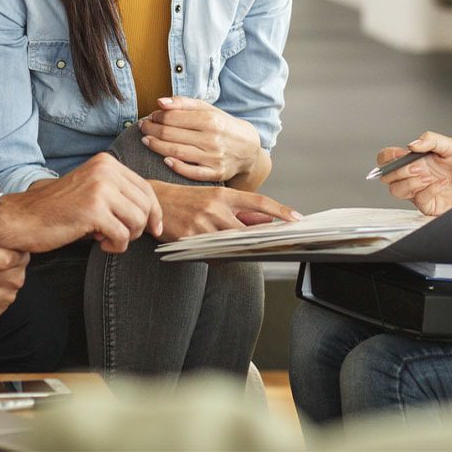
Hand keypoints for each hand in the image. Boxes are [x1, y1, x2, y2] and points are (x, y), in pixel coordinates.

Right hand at [0, 152, 162, 253]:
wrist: (23, 218)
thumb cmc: (58, 209)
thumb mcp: (92, 190)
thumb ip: (118, 193)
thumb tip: (152, 212)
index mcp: (107, 163)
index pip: (146, 187)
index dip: (154, 211)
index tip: (155, 228)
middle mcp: (106, 170)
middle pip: (146, 204)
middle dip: (140, 227)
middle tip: (121, 236)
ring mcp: (100, 188)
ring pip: (138, 220)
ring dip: (127, 237)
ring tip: (106, 238)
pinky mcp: (93, 210)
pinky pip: (122, 235)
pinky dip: (116, 246)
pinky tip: (99, 243)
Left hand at [139, 97, 261, 182]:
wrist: (248, 149)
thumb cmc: (223, 126)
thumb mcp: (208, 109)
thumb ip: (184, 103)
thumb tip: (160, 102)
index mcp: (210, 119)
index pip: (174, 117)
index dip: (157, 116)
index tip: (150, 116)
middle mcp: (212, 138)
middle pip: (172, 134)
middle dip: (152, 130)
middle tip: (143, 128)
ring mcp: (214, 158)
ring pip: (177, 152)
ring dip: (157, 146)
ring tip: (146, 140)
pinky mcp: (215, 174)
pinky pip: (191, 172)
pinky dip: (176, 166)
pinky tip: (164, 159)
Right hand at [151, 181, 301, 241]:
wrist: (155, 200)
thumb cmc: (188, 199)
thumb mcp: (215, 198)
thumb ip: (241, 211)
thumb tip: (267, 221)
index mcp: (224, 194)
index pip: (258, 201)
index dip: (280, 210)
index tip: (296, 218)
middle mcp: (215, 207)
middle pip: (247, 230)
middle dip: (261, 240)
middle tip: (275, 246)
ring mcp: (202, 224)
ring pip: (231, 245)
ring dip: (238, 250)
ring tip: (240, 249)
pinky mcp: (189, 239)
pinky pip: (212, 255)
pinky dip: (218, 257)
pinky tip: (215, 253)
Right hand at [378, 132, 451, 216]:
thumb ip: (431, 139)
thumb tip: (412, 143)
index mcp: (417, 159)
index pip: (389, 158)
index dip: (387, 157)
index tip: (400, 155)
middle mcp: (415, 175)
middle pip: (387, 176)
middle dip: (398, 171)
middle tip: (416, 166)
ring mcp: (420, 191)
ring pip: (396, 190)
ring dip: (410, 182)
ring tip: (427, 176)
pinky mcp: (428, 205)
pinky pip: (418, 200)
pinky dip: (429, 190)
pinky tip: (441, 184)